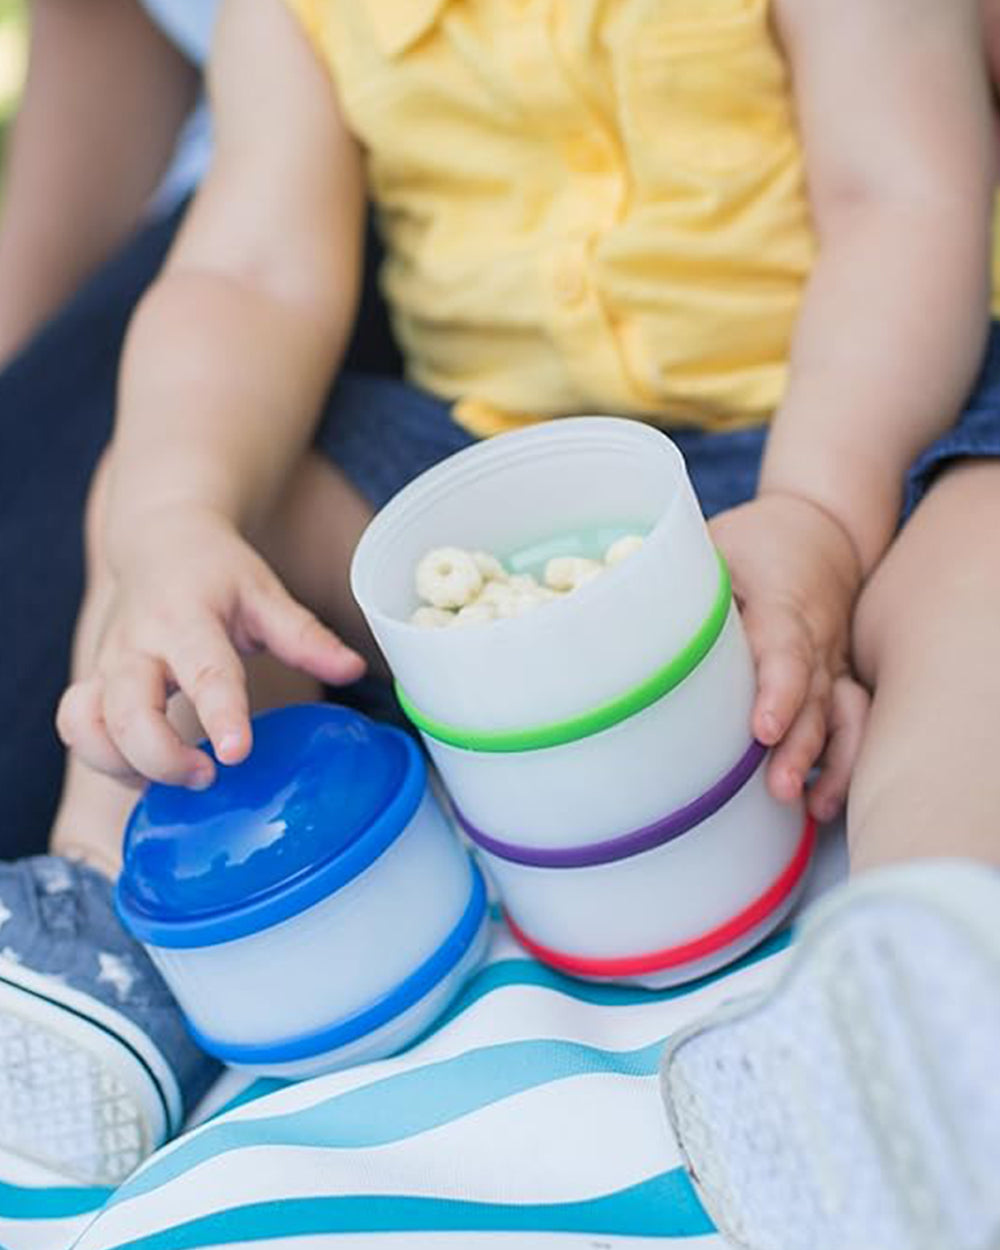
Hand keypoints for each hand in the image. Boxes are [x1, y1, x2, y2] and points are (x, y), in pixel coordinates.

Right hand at [57, 507, 365, 787]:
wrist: (160, 541)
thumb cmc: (218, 573)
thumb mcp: (266, 595)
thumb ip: (307, 636)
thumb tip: (356, 668)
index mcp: (188, 617)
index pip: (204, 671)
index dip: (219, 713)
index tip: (237, 752)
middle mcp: (138, 643)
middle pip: (128, 710)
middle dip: (162, 755)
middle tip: (209, 775)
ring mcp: (107, 665)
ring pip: (89, 725)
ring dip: (126, 765)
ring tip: (180, 779)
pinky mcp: (93, 683)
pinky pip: (77, 729)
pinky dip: (102, 760)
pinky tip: (146, 774)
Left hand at [709, 492, 869, 821]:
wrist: (821, 531)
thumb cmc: (755, 543)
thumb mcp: (717, 545)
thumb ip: (681, 579)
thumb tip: (621, 614)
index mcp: (785, 603)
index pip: (787, 648)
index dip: (779, 690)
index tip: (763, 729)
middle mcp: (818, 639)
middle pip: (816, 696)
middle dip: (800, 746)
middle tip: (780, 788)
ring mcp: (832, 664)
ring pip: (840, 715)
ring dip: (826, 762)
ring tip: (805, 805)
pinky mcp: (835, 682)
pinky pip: (850, 724)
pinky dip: (843, 764)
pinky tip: (823, 804)